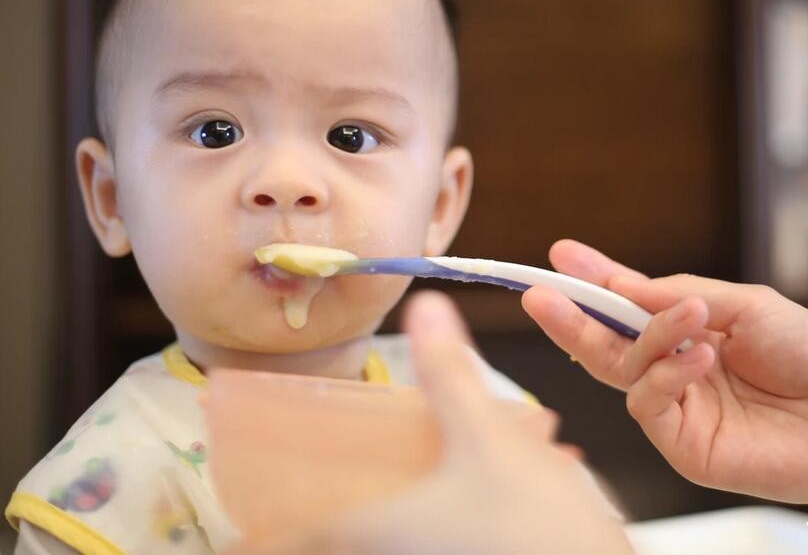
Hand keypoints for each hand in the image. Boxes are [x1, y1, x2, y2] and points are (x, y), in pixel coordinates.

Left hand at [237, 290, 632, 554]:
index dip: (258, 538)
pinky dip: (411, 526)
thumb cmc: (534, 528)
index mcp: (377, 529)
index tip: (236, 532)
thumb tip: (428, 312)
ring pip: (379, 543)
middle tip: (301, 500)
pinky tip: (441, 500)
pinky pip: (418, 543)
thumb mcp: (486, 437)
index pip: (290, 542)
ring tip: (377, 491)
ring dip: (366, 520)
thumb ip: (450, 375)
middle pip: (330, 543)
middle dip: (311, 522)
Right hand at [521, 240, 807, 511]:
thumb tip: (621, 283)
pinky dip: (665, 375)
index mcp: (693, 336)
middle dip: (572, 318)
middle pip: (607, 347)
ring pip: (626, 372)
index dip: (595, 284)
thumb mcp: (745, 306)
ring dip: (648, 338)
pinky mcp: (685, 448)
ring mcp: (679, 413)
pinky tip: (700, 358)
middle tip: (540, 294)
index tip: (561, 256)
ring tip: (689, 319)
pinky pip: (647, 405)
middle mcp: (678, 374)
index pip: (630, 311)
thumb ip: (678, 297)